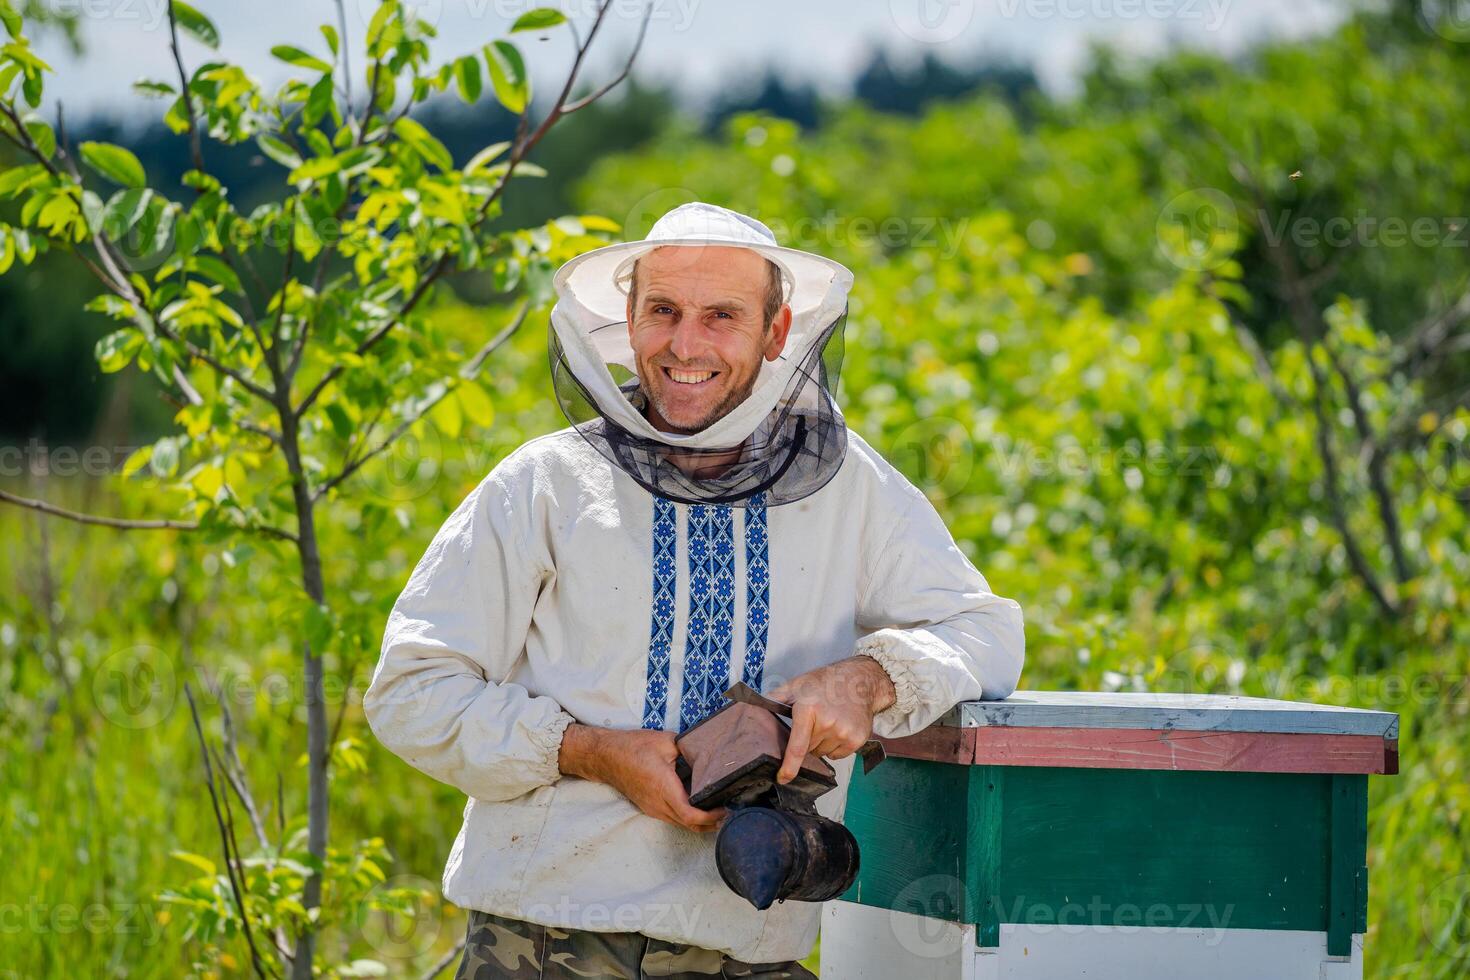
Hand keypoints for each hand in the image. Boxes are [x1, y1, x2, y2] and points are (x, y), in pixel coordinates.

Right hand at [558, 723, 725, 831]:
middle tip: (729, 810)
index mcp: (663, 787)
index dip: (711, 817)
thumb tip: (708, 752)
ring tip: (717, 808)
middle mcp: (657, 804)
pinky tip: (698, 804)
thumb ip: (689, 749)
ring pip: (681, 824)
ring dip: (700, 822)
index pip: (690, 815)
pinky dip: (688, 817)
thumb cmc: (632, 747)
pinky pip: (673, 818)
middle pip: (689, 825)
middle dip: (712, 823)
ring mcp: (652, 809)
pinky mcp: (649, 808)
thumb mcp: (665, 741)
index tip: (726, 809)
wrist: (605, 756)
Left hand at [767, 655, 895, 783]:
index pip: (797, 747)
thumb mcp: (796, 685)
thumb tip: (750, 707)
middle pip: (809, 751)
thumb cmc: (825, 683)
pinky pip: (838, 755)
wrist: (860, 680)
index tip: (783, 779)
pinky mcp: (857, 739)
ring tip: (828, 722)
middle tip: (814, 722)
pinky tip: (839, 728)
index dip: (789, 767)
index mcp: (807, 710)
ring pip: (823, 754)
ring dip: (822, 744)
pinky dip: (836, 746)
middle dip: (807, 742)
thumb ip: (774, 698)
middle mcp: (827, 722)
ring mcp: (844, 732)